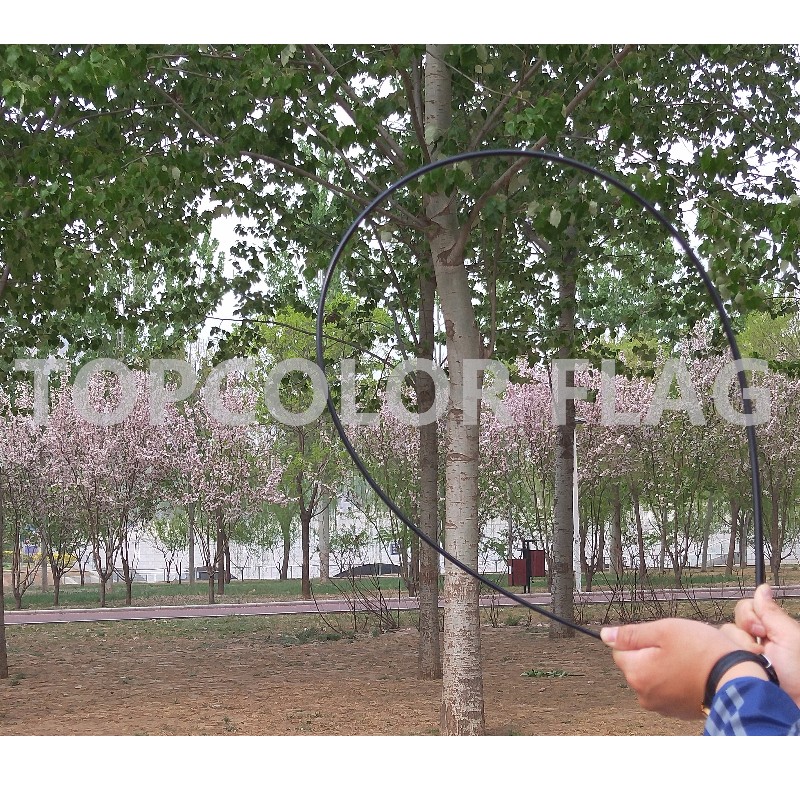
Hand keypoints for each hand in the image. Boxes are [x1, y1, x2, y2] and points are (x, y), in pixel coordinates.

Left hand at [601, 618, 764, 719]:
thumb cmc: (702, 652)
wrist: (737, 680)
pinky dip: (677, 681)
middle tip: (677, 647)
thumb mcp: (664, 630)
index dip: (639, 640)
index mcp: (636, 673)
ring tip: (688, 660)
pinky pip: (668, 689)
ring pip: (653, 677)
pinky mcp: (678, 711)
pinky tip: (693, 673)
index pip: (620, 650)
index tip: (658, 638)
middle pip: (636, 664)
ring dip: (664, 667)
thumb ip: (631, 634)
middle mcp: (644, 695)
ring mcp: (661, 706)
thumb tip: (605, 635)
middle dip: (651, 654)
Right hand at [734, 583, 799, 705]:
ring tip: (755, 669)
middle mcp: (752, 645)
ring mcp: (738, 659)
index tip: (762, 631)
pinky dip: (727, 663)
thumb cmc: (798, 680)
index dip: (751, 617)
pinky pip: (713, 655)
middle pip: (733, 623)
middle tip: (761, 652)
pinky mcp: (726, 672)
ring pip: (722, 639)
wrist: (786, 712)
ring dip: (739, 653)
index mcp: (769, 634)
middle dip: (745, 638)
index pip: (747, 609)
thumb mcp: (790, 639)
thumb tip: (762, 588)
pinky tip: (739, 673)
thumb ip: (772, 613)